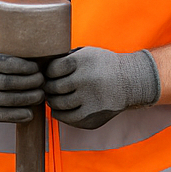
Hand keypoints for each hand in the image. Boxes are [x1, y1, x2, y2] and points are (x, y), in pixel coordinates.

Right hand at [0, 48, 43, 122]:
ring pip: (5, 100)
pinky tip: (29, 114)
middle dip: (28, 83)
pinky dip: (16, 116)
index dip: (24, 67)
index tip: (37, 68)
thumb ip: (2, 57)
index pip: (5, 64)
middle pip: (7, 83)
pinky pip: (0, 116)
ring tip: (40, 96)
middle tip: (42, 82)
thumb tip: (33, 59)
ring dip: (26, 99)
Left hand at [43, 47, 160, 128]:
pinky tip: (59, 110)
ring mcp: (89, 100)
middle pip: (54, 87)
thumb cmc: (102, 66)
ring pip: (59, 104)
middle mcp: (86, 80)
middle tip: (48, 88)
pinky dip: (59, 114)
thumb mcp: (87, 53)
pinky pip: (68, 118)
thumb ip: (66, 58)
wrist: (129, 82)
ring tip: (53, 98)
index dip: (48, 73)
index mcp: (84, 61)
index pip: (53, 69)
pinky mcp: (92, 116)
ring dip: (52, 101)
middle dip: (49, 88)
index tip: (51, 74)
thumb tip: (41, 67)